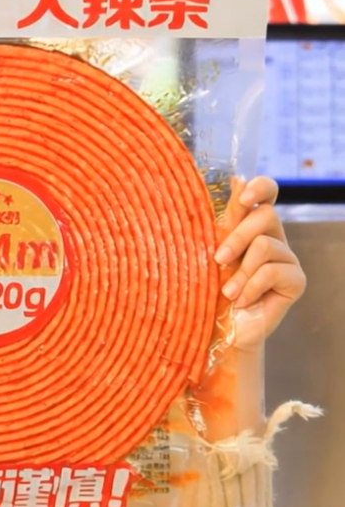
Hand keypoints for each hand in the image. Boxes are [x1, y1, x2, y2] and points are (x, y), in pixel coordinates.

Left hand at [214, 176, 305, 350]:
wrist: (220, 328)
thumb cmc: (211, 287)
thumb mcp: (214, 249)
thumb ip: (228, 218)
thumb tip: (237, 178)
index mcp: (252, 224)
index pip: (268, 192)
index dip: (260, 187)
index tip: (243, 196)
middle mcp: (274, 236)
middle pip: (266, 215)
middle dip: (238, 237)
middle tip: (218, 259)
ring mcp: (287, 258)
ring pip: (265, 245)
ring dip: (240, 271)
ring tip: (227, 291)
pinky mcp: (296, 280)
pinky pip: (273, 271)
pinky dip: (250, 286)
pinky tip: (241, 301)